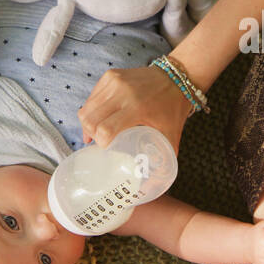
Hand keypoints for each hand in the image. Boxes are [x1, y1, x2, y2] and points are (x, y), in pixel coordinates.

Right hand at [77, 63, 195, 151]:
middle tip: (98, 143)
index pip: (105, 129)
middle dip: (90, 135)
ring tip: (96, 133)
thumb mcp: (171, 135)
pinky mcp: (110, 75)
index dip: (100, 143)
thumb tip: (150, 188)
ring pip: (87, 108)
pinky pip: (91, 98)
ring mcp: (114, 81)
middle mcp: (122, 92)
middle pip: (90, 119)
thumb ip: (163, 161)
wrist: (177, 77)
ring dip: (88, 124)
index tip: (107, 149)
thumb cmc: (173, 109)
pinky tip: (101, 118)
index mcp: (137, 107)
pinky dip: (92, 110)